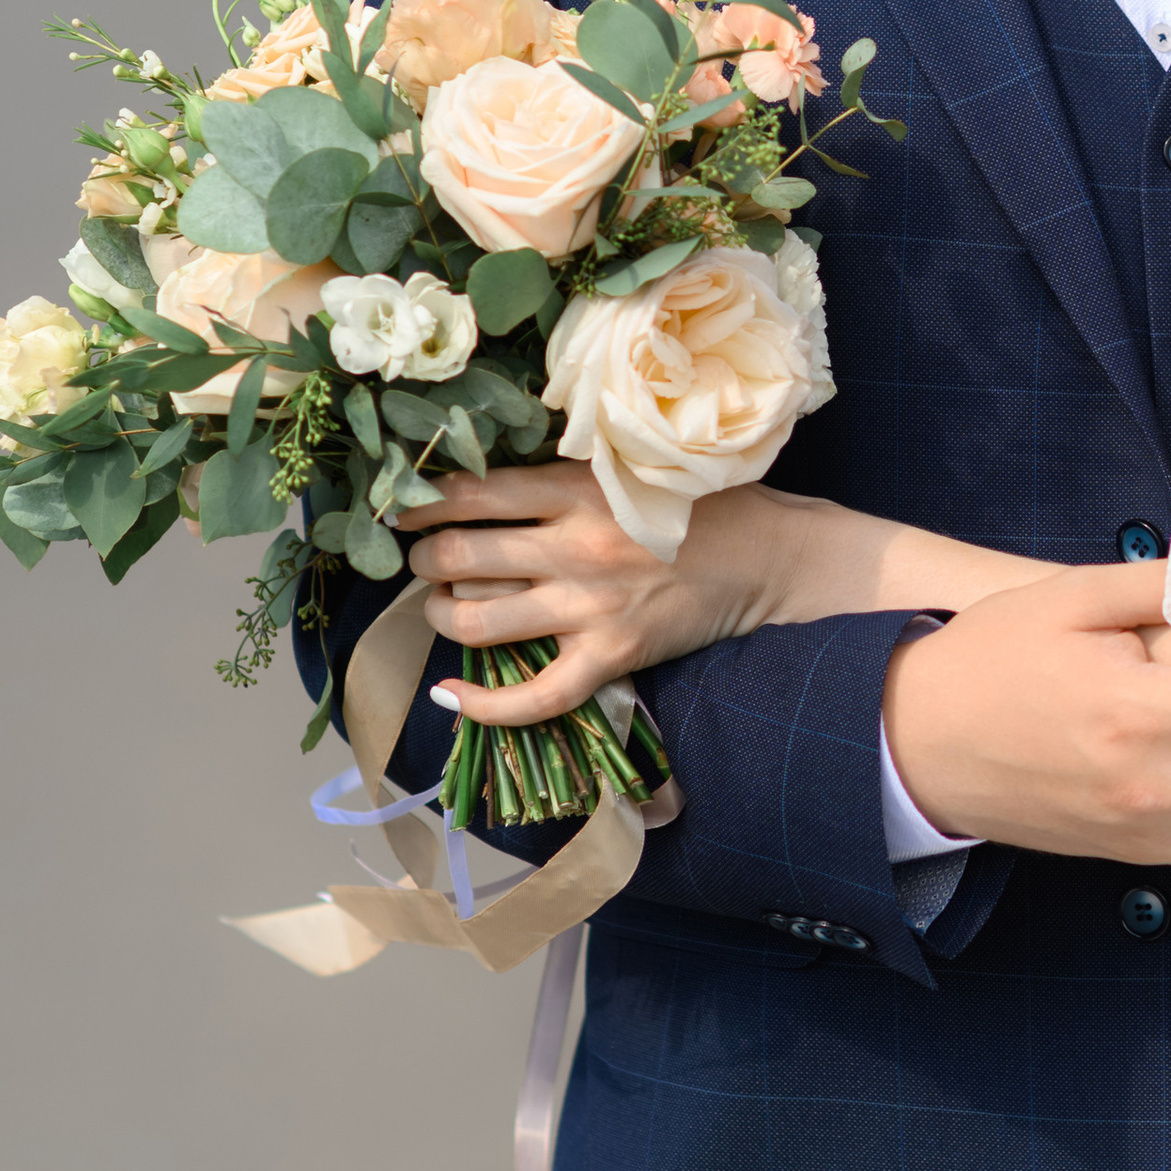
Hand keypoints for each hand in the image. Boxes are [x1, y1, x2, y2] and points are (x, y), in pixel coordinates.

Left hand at [401, 466, 1045, 727]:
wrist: (772, 557)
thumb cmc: (704, 501)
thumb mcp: (630, 465)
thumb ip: (564, 471)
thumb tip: (485, 481)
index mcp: (579, 487)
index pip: (471, 492)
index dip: (419, 501)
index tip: (398, 505)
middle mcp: (574, 547)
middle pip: (460, 555)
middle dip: (424, 558)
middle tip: (422, 557)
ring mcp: (590, 608)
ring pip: (477, 621)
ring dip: (441, 614)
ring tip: (442, 603)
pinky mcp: (612, 657)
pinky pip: (533, 696)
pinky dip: (482, 705)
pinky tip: (449, 699)